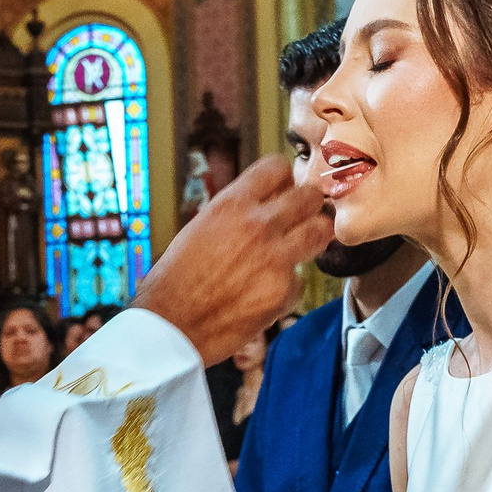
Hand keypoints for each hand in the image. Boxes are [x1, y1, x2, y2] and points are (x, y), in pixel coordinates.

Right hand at [133, 157, 329, 363]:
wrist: (171, 325)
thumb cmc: (175, 280)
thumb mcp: (200, 228)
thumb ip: (235, 213)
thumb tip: (262, 205)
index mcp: (232, 204)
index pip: (277, 167)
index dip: (283, 180)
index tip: (283, 191)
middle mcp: (258, 225)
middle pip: (310, 197)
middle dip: (308, 206)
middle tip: (301, 219)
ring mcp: (276, 258)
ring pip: (320, 232)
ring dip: (312, 238)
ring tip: (298, 249)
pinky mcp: (284, 291)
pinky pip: (300, 279)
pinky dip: (287, 285)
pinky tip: (265, 292)